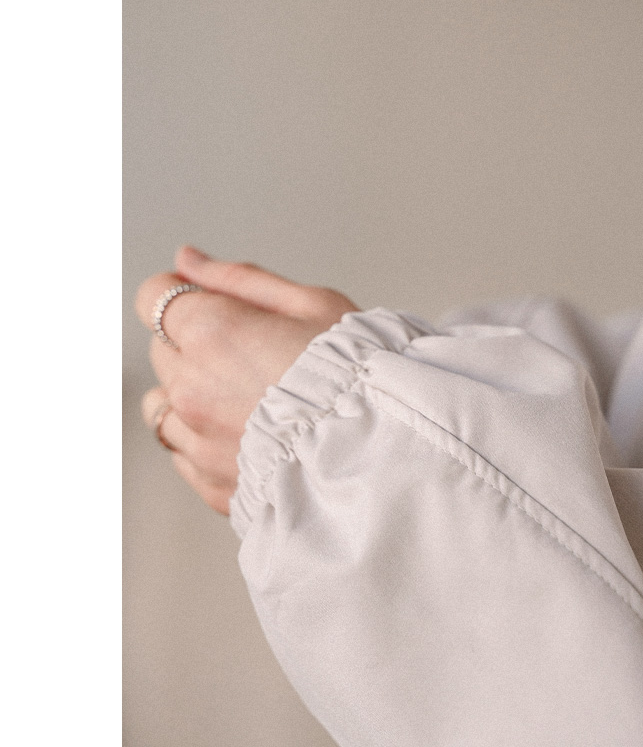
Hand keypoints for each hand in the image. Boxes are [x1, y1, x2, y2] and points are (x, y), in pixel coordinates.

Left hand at [137, 246, 356, 511]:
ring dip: (191, 399)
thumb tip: (187, 260)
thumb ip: (237, 280)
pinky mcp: (212, 485)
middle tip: (254, 357)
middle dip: (193, 346)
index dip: (181, 295)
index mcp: (211, 333)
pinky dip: (205, 444)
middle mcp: (192, 388)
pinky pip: (184, 457)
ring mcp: (198, 442)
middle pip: (161, 352)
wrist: (387, 457)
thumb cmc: (361, 378)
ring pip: (161, 409)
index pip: (151, 297)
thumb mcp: (312, 303)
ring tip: (246, 402)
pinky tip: (251, 438)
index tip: (208, 304)